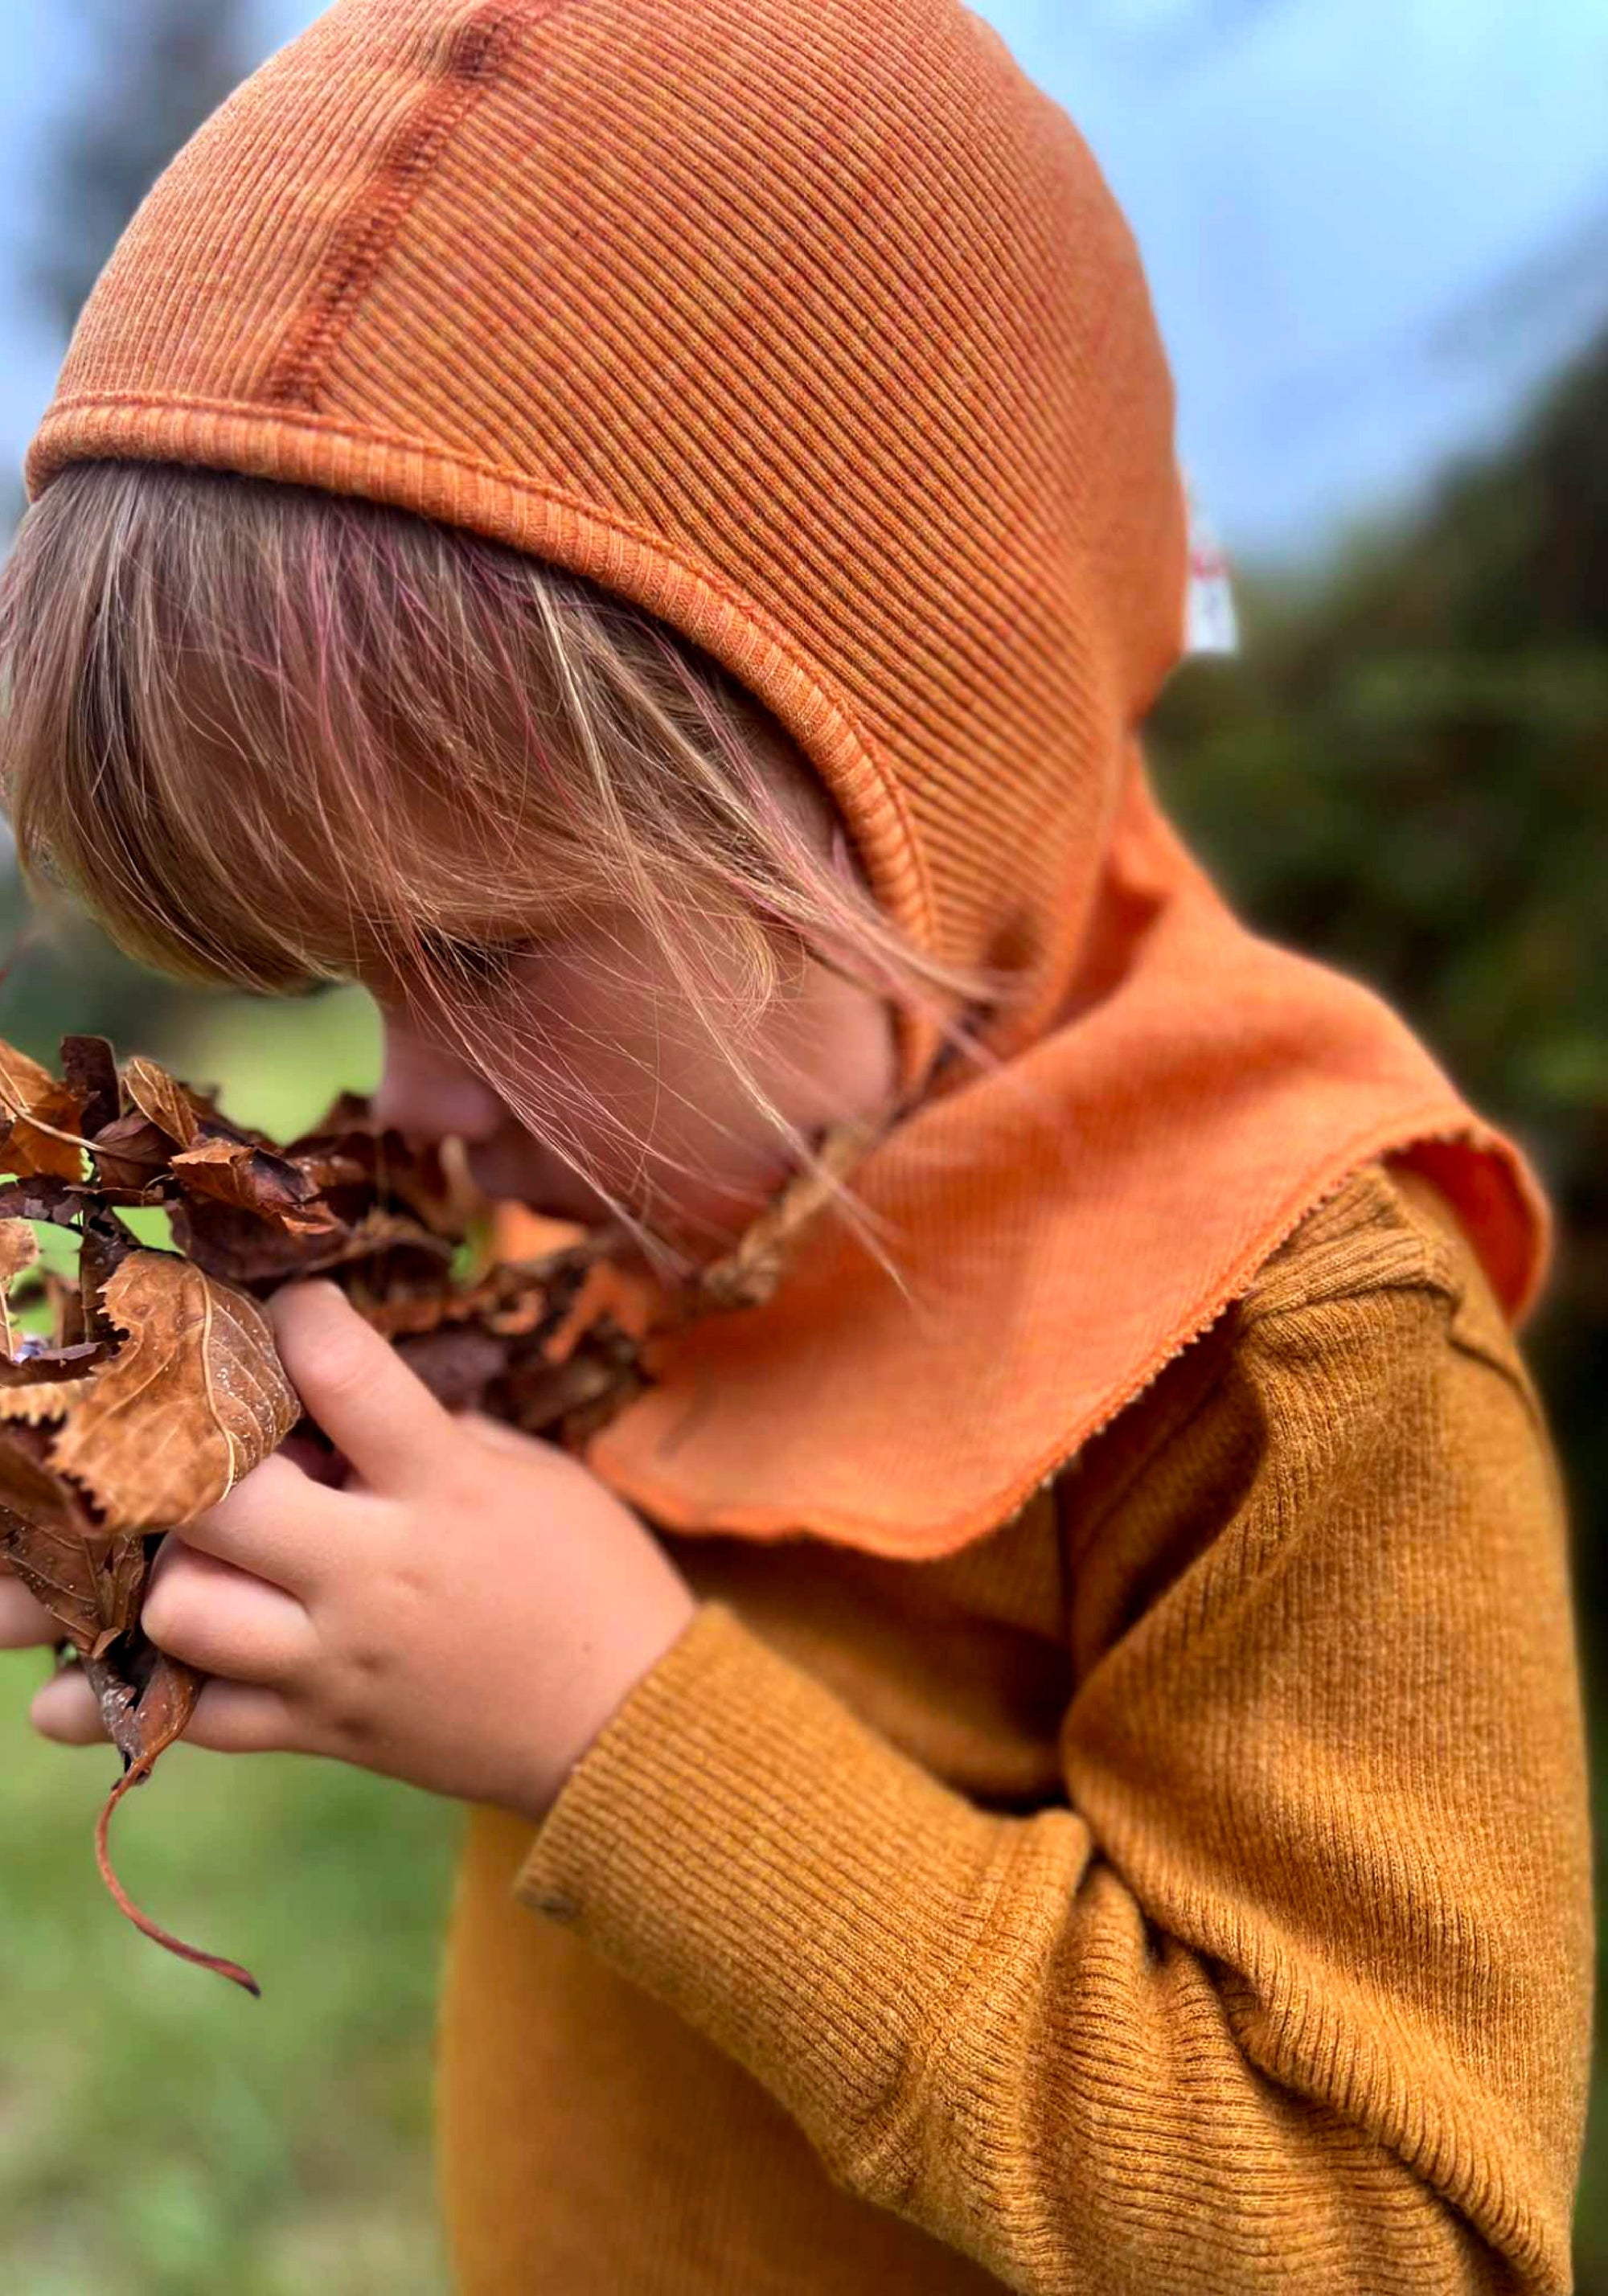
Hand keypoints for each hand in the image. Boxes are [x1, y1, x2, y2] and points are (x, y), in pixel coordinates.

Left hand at [26, 1282, 698, 1824]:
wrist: (624, 1724)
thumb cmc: (586, 1571)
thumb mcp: (524, 1468)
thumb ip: (416, 1426)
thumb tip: (309, 1378)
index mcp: (444, 1487)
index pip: (343, 1373)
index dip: (299, 1317)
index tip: (287, 1304)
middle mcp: (376, 1572)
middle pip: (218, 1499)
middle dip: (183, 1453)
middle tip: (180, 1433)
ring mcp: (337, 1659)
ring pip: (179, 1611)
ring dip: (151, 1566)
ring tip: (151, 1541)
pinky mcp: (319, 1728)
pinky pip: (191, 1721)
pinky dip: (118, 1704)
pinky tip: (59, 1688)